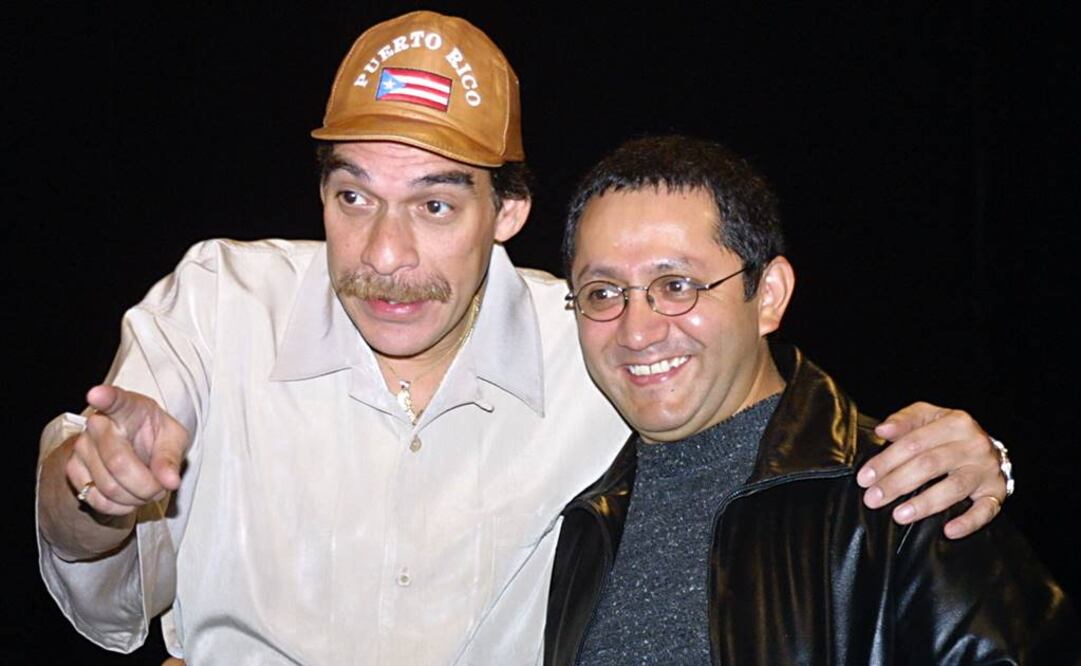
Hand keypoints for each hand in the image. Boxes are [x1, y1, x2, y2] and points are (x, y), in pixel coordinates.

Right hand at [66, 385, 188, 515]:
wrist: (134, 447)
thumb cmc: (154, 436)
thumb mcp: (173, 439)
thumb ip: (171, 457)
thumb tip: (170, 481)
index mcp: (127, 407)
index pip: (114, 400)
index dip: (105, 397)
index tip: (96, 394)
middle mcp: (98, 424)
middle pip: (118, 462)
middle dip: (147, 485)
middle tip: (161, 488)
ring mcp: (81, 447)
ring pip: (108, 486)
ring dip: (135, 498)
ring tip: (147, 491)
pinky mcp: (73, 469)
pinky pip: (96, 499)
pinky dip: (119, 507)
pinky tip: (130, 498)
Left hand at [856, 402, 1006, 538]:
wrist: (990, 447)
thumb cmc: (950, 434)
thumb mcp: (928, 417)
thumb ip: (904, 420)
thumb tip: (882, 430)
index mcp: (955, 422)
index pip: (913, 443)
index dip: (886, 461)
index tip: (865, 478)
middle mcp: (974, 445)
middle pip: (929, 465)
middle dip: (897, 483)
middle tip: (873, 499)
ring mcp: (987, 470)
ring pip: (953, 487)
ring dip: (924, 503)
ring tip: (899, 515)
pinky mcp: (997, 492)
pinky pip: (985, 510)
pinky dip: (968, 522)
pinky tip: (949, 531)